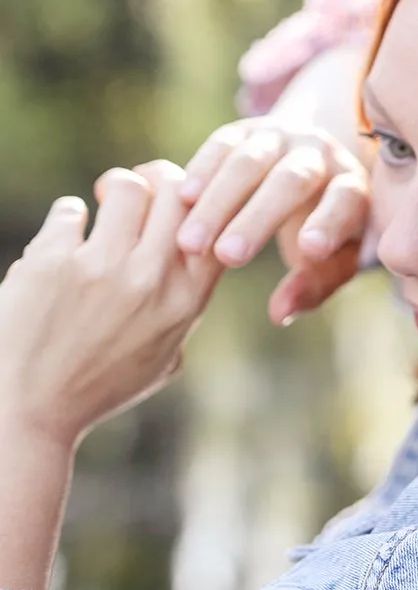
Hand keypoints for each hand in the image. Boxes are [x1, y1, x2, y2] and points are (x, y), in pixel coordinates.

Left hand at [0, 163, 222, 451]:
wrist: (29, 411)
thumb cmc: (96, 388)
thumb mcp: (163, 359)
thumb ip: (184, 313)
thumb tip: (195, 267)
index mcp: (185, 302)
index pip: (216, 224)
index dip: (200, 203)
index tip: (179, 204)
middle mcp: (150, 280)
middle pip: (175, 192)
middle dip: (157, 179)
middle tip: (134, 190)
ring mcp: (102, 268)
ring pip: (126, 186)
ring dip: (112, 187)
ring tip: (97, 203)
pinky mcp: (53, 262)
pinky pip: (69, 209)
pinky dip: (68, 216)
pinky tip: (64, 232)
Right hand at [176, 121, 370, 324]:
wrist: (310, 164)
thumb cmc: (322, 227)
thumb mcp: (331, 259)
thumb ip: (312, 286)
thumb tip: (279, 314)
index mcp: (352, 186)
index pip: (345, 200)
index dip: (329, 222)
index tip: (309, 249)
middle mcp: (320, 154)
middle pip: (292, 180)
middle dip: (258, 218)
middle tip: (227, 257)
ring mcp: (282, 137)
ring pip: (250, 162)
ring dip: (218, 202)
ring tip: (190, 242)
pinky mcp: (246, 130)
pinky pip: (222, 144)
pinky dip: (202, 170)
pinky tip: (181, 199)